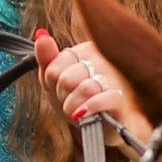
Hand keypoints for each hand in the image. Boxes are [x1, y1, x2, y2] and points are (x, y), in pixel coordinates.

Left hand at [34, 28, 142, 145]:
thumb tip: (41, 35)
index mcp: (86, 51)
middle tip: (70, 101)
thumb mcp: (57, 83)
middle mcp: (101, 59)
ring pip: (83, 89)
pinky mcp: (121, 97)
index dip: (53, 84)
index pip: (54, 66)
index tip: (62, 90)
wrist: (107, 127)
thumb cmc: (82, 102)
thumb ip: (47, 59)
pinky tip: (83, 114)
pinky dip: (89, 108)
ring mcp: (113, 78)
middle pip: (65, 78)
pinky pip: (100, 99)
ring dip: (73, 107)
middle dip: (62, 96)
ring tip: (77, 111)